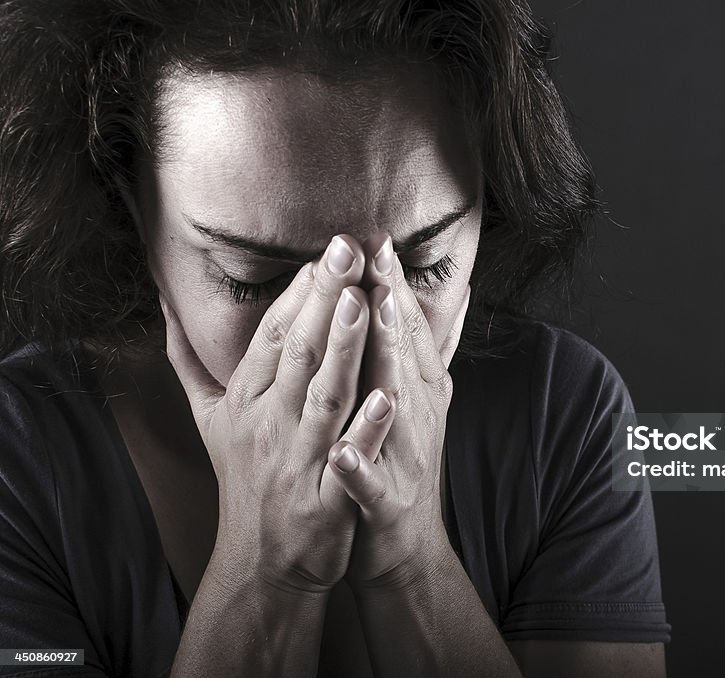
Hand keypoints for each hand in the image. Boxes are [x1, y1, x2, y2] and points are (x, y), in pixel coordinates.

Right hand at [160, 235, 391, 594]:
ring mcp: (297, 462)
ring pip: (323, 397)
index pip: (272, 336)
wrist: (260, 560)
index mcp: (246, 401)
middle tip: (348, 249)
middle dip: (324, 300)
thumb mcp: (209, 418)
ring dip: (343, 349)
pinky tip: (390, 397)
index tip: (326, 250)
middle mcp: (268, 425)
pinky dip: (367, 429)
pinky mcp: (325, 500)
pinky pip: (348, 460)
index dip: (299, 293)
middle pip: (297, 354)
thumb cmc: (244, 477)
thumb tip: (164, 303)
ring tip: (363, 302)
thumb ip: (189, 360)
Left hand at [331, 235, 470, 588]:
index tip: (378, 239)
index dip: (395, 284)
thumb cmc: (400, 462)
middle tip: (378, 257)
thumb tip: (450, 295)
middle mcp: (416, 417)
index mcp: (416, 391)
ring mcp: (405, 459)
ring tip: (375, 320)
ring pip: (395, 406)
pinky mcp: (385, 504)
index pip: (407, 330)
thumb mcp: (419, 401)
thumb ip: (425, 350)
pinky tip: (342, 454)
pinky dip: (359, 469)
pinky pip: (371, 486)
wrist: (405, 546)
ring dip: (387, 364)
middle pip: (404, 355)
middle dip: (393, 305)